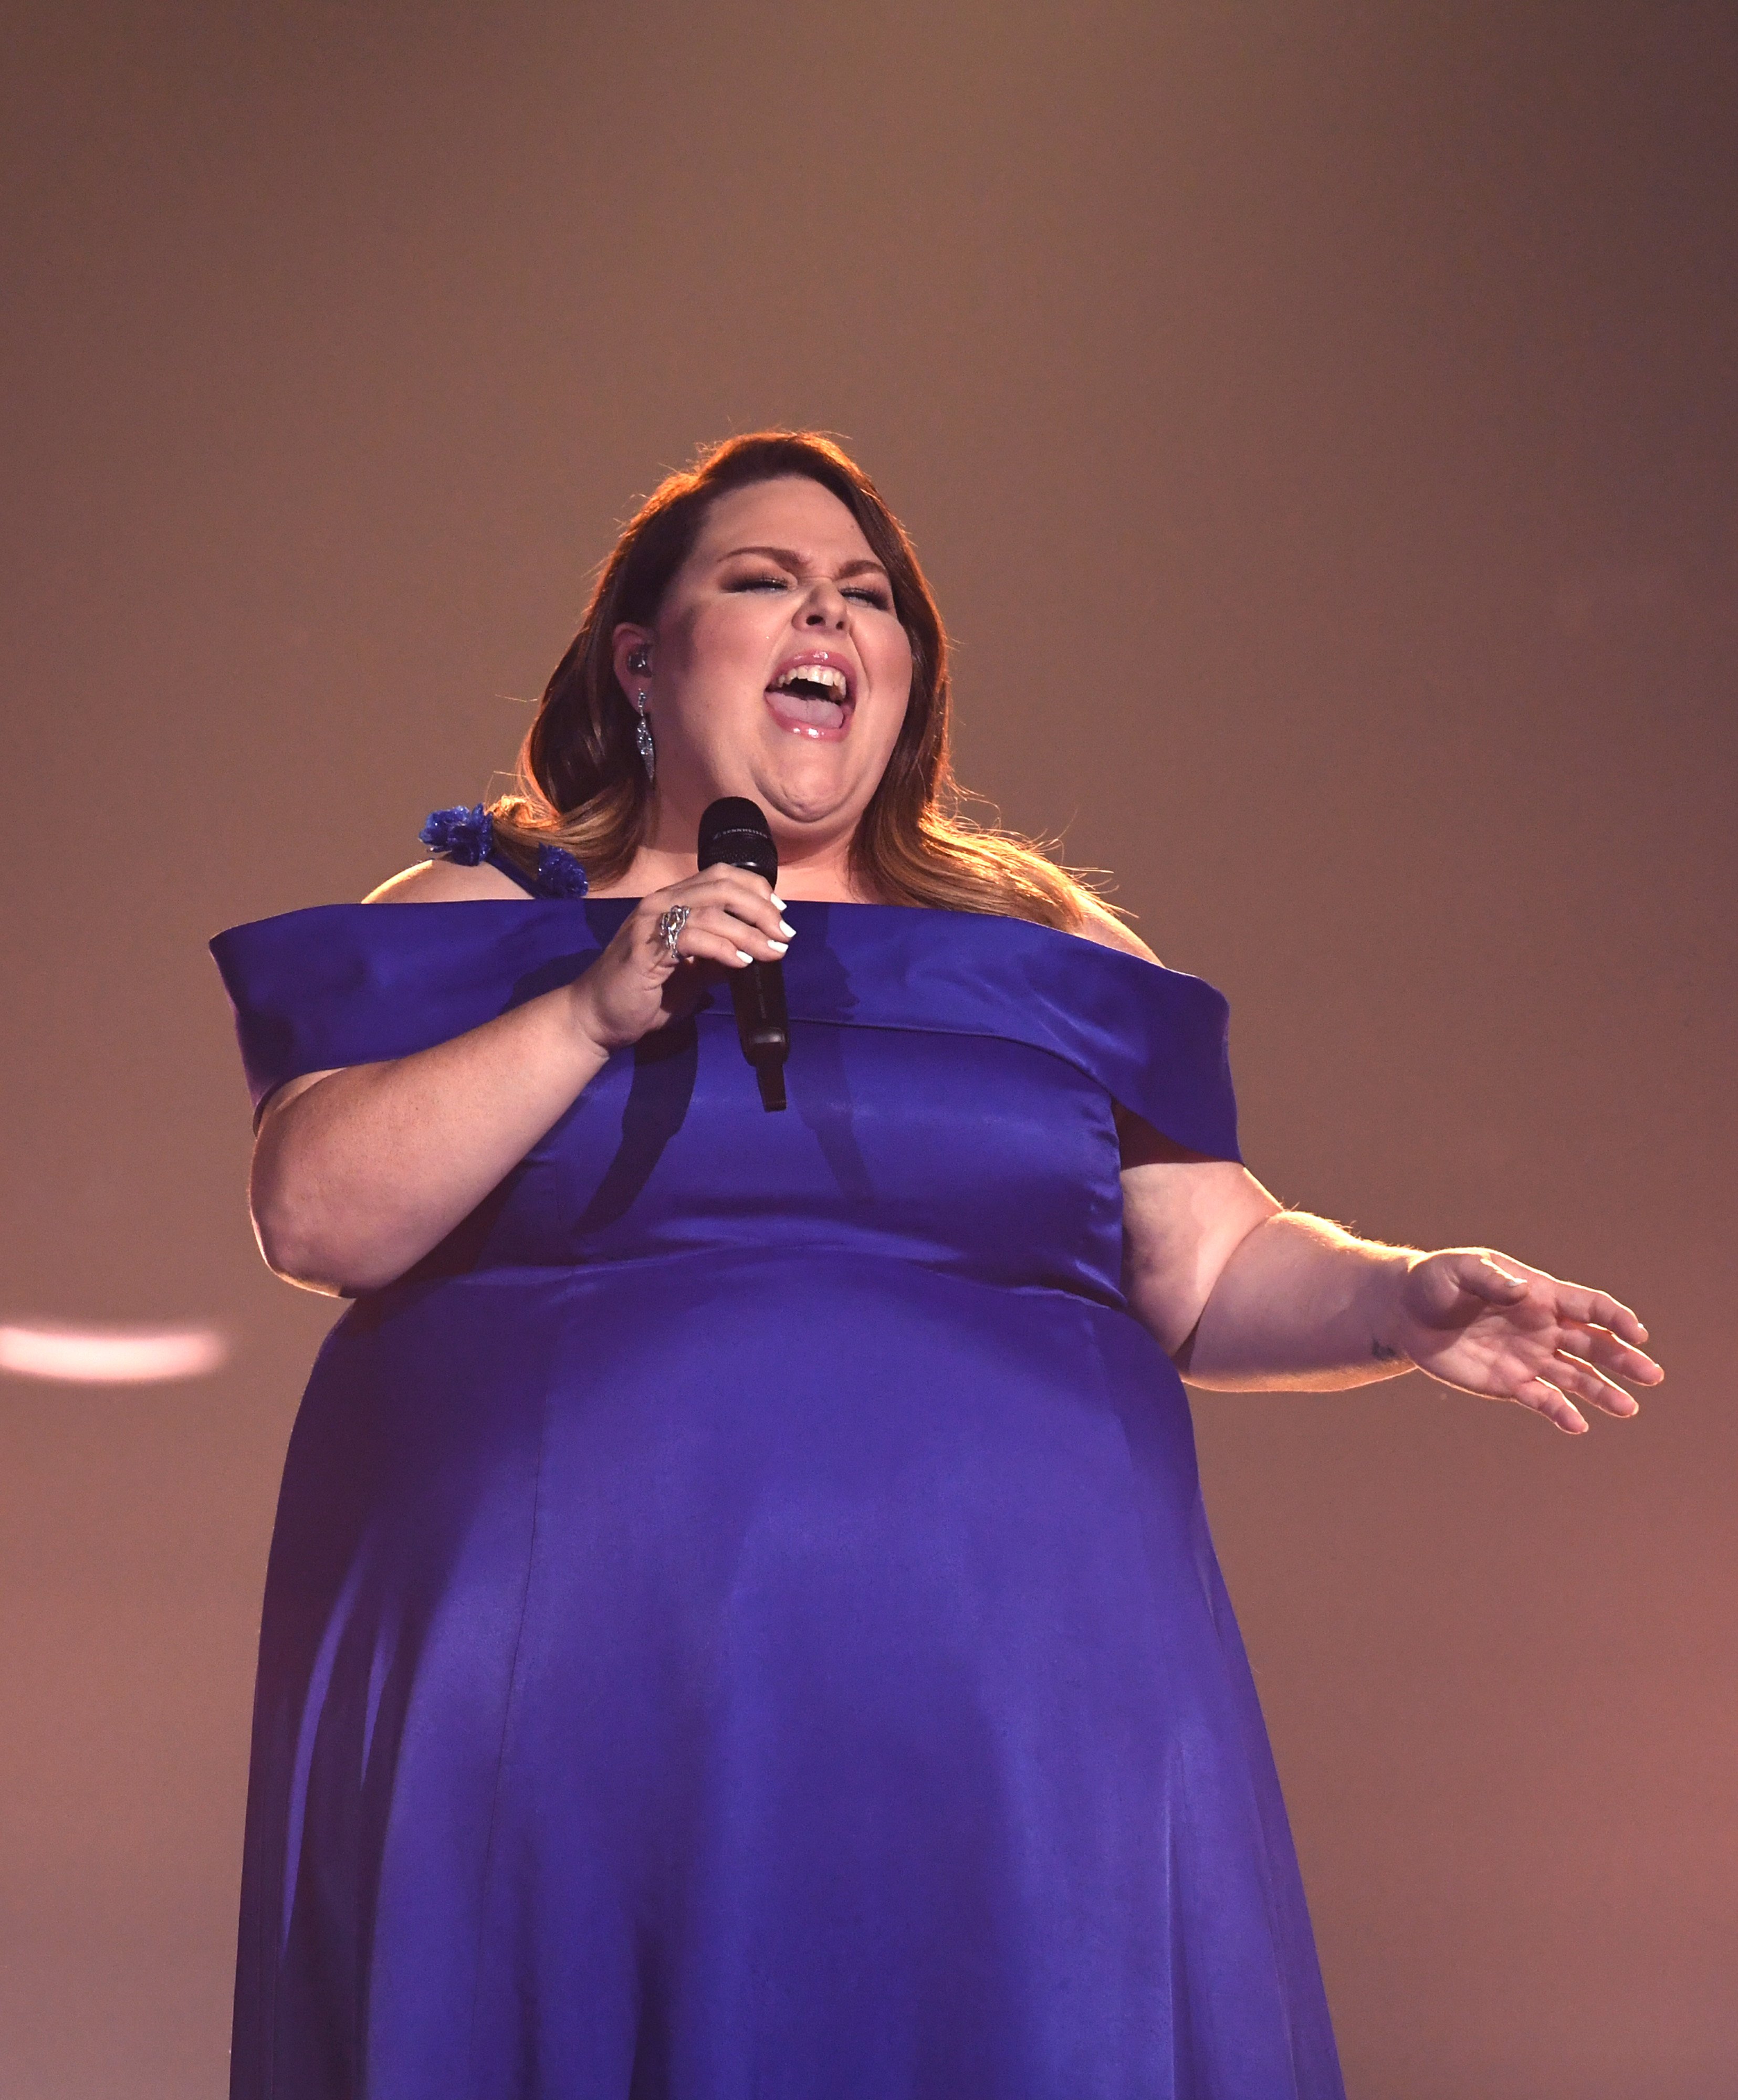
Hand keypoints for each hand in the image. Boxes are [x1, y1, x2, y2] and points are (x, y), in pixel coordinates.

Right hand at [567, 867, 793, 1054]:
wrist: (597, 1018)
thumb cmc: (642, 995)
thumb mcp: (691, 974)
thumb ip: (717, 958)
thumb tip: (755, 951)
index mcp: (671, 901)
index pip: (720, 876)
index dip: (756, 888)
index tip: (781, 912)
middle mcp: (661, 903)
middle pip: (722, 886)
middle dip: (761, 908)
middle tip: (784, 933)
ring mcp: (651, 923)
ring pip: (712, 912)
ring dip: (750, 932)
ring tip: (773, 952)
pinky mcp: (646, 950)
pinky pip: (693, 939)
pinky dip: (723, 949)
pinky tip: (742, 963)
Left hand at [1388, 1248, 1663, 1433]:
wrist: (1406, 1313)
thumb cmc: (1436, 1281)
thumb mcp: (1459, 1270)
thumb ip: (1491, 1279)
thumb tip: (1524, 1292)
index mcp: (1540, 1295)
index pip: (1589, 1306)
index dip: (1616, 1318)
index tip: (1637, 1334)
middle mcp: (1543, 1328)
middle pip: (1594, 1345)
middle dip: (1624, 1360)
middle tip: (1652, 1376)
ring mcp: (1530, 1357)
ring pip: (1577, 1377)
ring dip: (1602, 1392)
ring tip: (1628, 1408)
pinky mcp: (1510, 1382)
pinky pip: (1542, 1399)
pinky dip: (1561, 1413)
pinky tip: (1578, 1425)